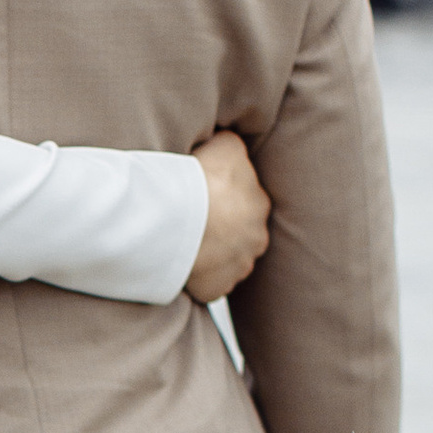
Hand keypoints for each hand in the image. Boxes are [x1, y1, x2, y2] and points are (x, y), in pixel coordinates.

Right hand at [186, 131, 268, 302]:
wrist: (173, 220)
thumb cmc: (196, 181)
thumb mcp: (225, 145)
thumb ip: (235, 148)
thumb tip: (233, 149)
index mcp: (260, 203)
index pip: (245, 198)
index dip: (222, 196)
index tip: (203, 195)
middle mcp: (256, 236)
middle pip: (239, 231)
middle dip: (222, 227)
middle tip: (193, 219)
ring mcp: (237, 265)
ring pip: (226, 258)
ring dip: (211, 252)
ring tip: (183, 241)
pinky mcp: (218, 288)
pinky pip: (209, 283)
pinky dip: (198, 276)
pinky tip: (180, 261)